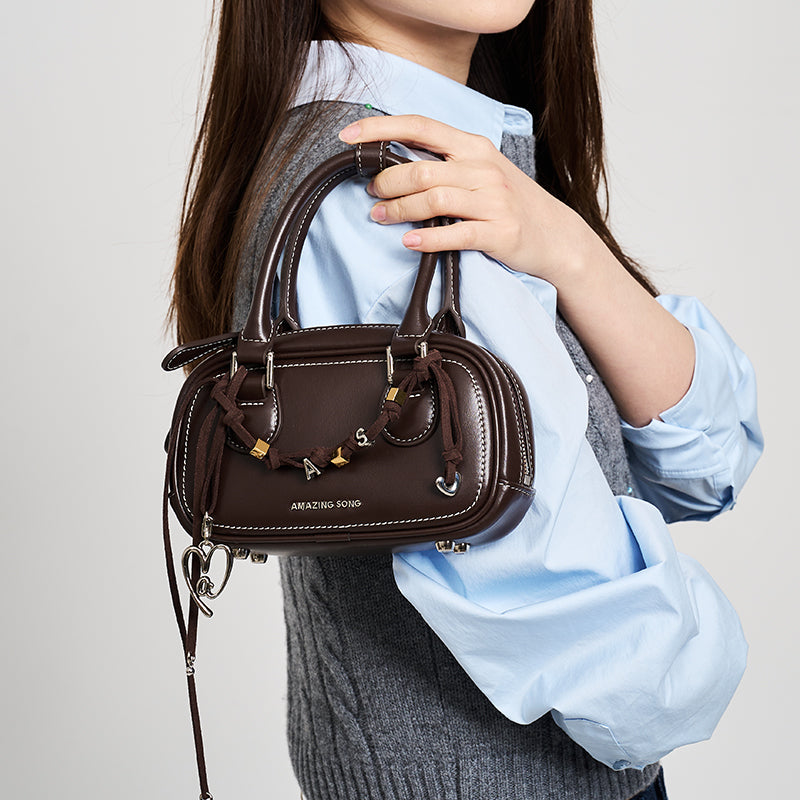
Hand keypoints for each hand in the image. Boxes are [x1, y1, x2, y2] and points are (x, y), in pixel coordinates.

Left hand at [338, 114, 595, 286]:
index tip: (348, 136)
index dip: (380, 129)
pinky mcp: (499, 232)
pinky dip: (428, 239)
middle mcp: (483, 168)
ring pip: (434, 198)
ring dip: (399, 209)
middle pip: (421, 168)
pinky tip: (409, 242)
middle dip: (387, 182)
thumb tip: (394, 162)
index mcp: (473, 147)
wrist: (556, 235)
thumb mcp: (481, 172)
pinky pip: (456, 234)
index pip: (420, 126)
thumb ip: (445, 164)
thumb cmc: (510, 203)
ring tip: (380, 217)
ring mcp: (493, 200)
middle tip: (371, 195)